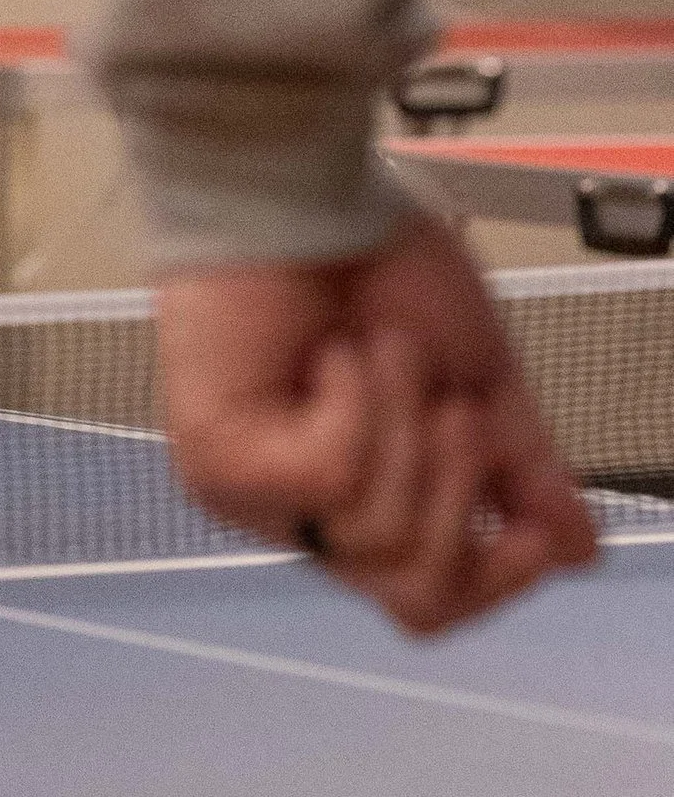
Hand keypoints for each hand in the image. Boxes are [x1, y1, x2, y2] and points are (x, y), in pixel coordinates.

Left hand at [158, 216, 595, 635]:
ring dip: (403, 425)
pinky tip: (329, 356)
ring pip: (377, 536)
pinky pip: (330, 479)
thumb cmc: (372, 265)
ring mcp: (256, 498)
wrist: (303, 193)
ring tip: (377, 353)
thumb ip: (521, 467)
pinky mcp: (219, 465)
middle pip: (418, 596)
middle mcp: (307, 516)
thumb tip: (576, 547)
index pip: (433, 604)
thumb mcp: (475, 375)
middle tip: (446, 404)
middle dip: (457, 488)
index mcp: (367, 500)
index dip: (498, 581)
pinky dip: (354, 404)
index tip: (541, 532)